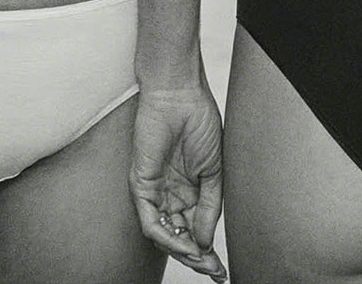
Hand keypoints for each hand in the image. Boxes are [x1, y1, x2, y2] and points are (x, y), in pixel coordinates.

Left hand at [131, 83, 225, 279]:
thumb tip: (205, 241)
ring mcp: (155, 191)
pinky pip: (150, 221)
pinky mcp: (141, 185)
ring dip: (183, 251)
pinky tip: (185, 242)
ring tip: (202, 261)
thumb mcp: (214, 169)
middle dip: (197, 257)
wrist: (180, 95)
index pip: (195, 228)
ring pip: (164, 234)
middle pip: (180, 236)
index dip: (207, 250)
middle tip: (214, 272)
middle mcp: (170, 194)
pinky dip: (167, 235)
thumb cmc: (199, 121)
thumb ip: (210, 206)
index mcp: (189, 189)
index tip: (221, 268)